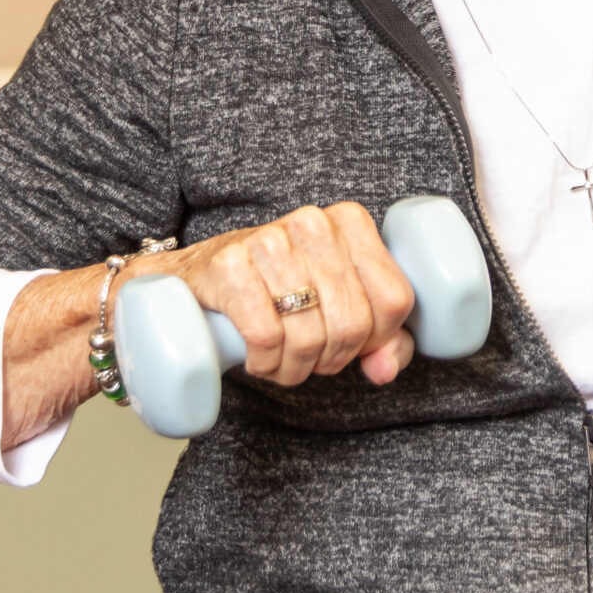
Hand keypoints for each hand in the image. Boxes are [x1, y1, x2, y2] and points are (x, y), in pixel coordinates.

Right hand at [137, 202, 416, 388]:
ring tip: (283, 363)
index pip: (394, 299)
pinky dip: (266, 363)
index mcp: (350, 223)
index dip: (378, 338)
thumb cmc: (278, 290)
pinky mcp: (229, 267)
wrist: (198, 279)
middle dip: (333, 358)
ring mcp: (268, 240)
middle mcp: (312, 223)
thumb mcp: (338, 303)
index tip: (353, 343)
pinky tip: (259, 359)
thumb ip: (381, 337)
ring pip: (310, 335)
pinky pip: (266, 336)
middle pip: (353, 323)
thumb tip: (385, 370)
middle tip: (311, 359)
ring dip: (296, 368)